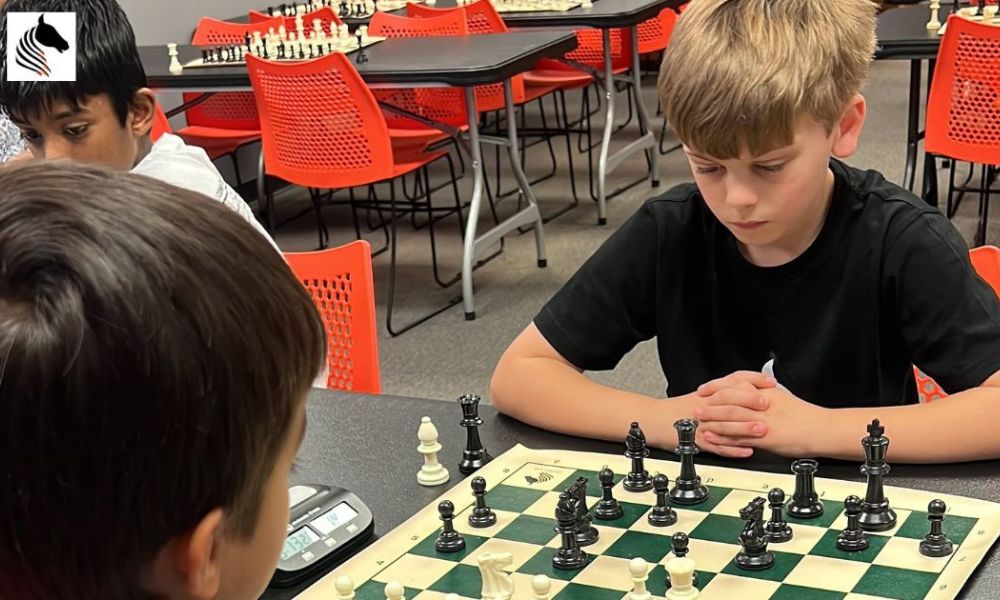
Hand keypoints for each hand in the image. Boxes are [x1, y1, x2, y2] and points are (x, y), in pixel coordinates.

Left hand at [695, 383, 826, 457]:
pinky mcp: (764, 437)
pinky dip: (723, 437)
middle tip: (697, 403)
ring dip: (713, 418)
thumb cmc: (805, 417)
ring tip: (699, 419)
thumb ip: (764, 397)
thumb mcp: (783, 399)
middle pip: (730, 398)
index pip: (736, 383)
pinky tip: (713, 438)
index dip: (718, 384)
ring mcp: (762, 420)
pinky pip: (739, 436)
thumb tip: (749, 396)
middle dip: (711, 401)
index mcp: (766, 392)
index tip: (706, 387)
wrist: (821, 430)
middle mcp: (762, 403)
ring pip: (731, 416)